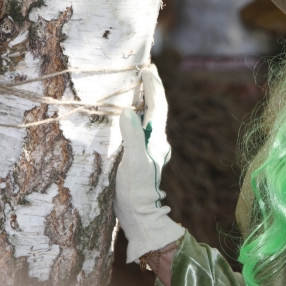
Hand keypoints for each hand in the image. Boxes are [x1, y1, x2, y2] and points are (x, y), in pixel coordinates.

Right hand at [115, 65, 183, 263]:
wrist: (139, 217)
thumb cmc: (136, 191)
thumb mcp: (134, 164)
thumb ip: (133, 137)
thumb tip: (128, 111)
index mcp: (156, 140)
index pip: (157, 107)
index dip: (152, 87)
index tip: (148, 68)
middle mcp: (156, 142)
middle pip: (156, 109)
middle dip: (152, 89)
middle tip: (147, 70)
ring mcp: (150, 150)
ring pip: (150, 118)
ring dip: (146, 101)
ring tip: (139, 86)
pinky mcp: (141, 158)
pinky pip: (142, 129)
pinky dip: (138, 116)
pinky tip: (130, 116)